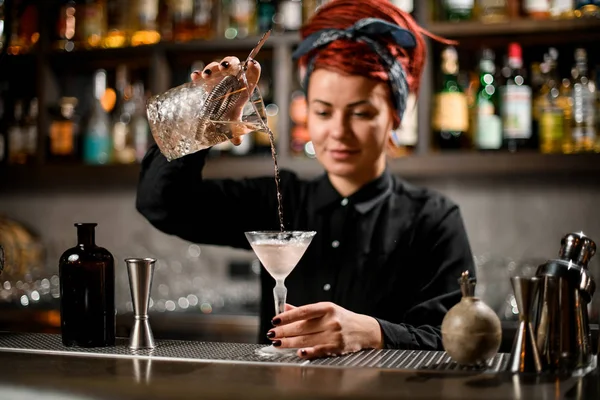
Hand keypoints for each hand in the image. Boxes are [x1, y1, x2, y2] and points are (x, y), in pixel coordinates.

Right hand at [190, 56, 261, 145]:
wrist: (215, 116)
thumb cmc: (228, 115)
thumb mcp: (232, 120)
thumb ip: (236, 130)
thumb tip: (237, 141)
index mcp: (244, 86)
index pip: (252, 73)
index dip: (253, 67)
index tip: (252, 64)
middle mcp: (232, 78)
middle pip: (233, 63)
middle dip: (229, 62)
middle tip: (224, 68)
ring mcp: (218, 78)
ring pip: (216, 65)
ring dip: (212, 67)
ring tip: (207, 75)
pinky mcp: (206, 81)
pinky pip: (202, 74)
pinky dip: (198, 74)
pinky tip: (195, 77)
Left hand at [267, 302, 383, 359]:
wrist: (365, 330)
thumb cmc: (343, 319)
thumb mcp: (327, 310)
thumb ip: (305, 311)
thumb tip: (285, 308)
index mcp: (327, 308)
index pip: (303, 311)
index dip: (288, 316)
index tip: (275, 320)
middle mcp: (331, 320)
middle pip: (302, 327)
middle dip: (284, 331)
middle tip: (271, 334)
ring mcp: (334, 334)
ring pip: (307, 339)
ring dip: (289, 342)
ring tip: (277, 343)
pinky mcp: (336, 347)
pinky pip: (319, 350)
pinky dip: (308, 352)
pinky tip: (297, 352)